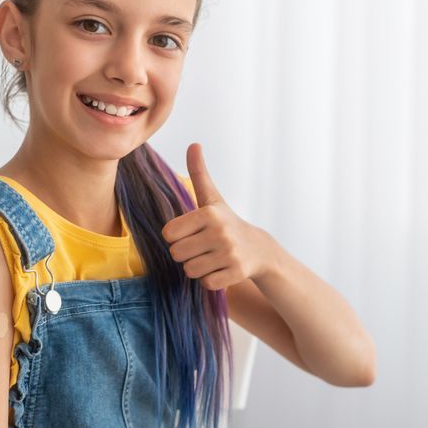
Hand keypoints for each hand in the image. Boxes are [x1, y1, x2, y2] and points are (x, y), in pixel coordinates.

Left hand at [161, 142, 271, 291]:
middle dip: (186, 254)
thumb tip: (194, 144)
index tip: (192, 232)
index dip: (177, 236)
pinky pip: (206, 283)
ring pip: (189, 271)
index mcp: (208, 213)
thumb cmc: (226, 222)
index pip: (168, 234)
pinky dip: (210, 280)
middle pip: (176, 254)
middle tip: (202, 247)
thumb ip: (199, 173)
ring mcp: (229, 254)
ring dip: (197, 268)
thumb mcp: (212, 198)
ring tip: (212, 257)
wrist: (259, 249)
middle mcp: (219, 232)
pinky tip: (221, 269)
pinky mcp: (236, 273)